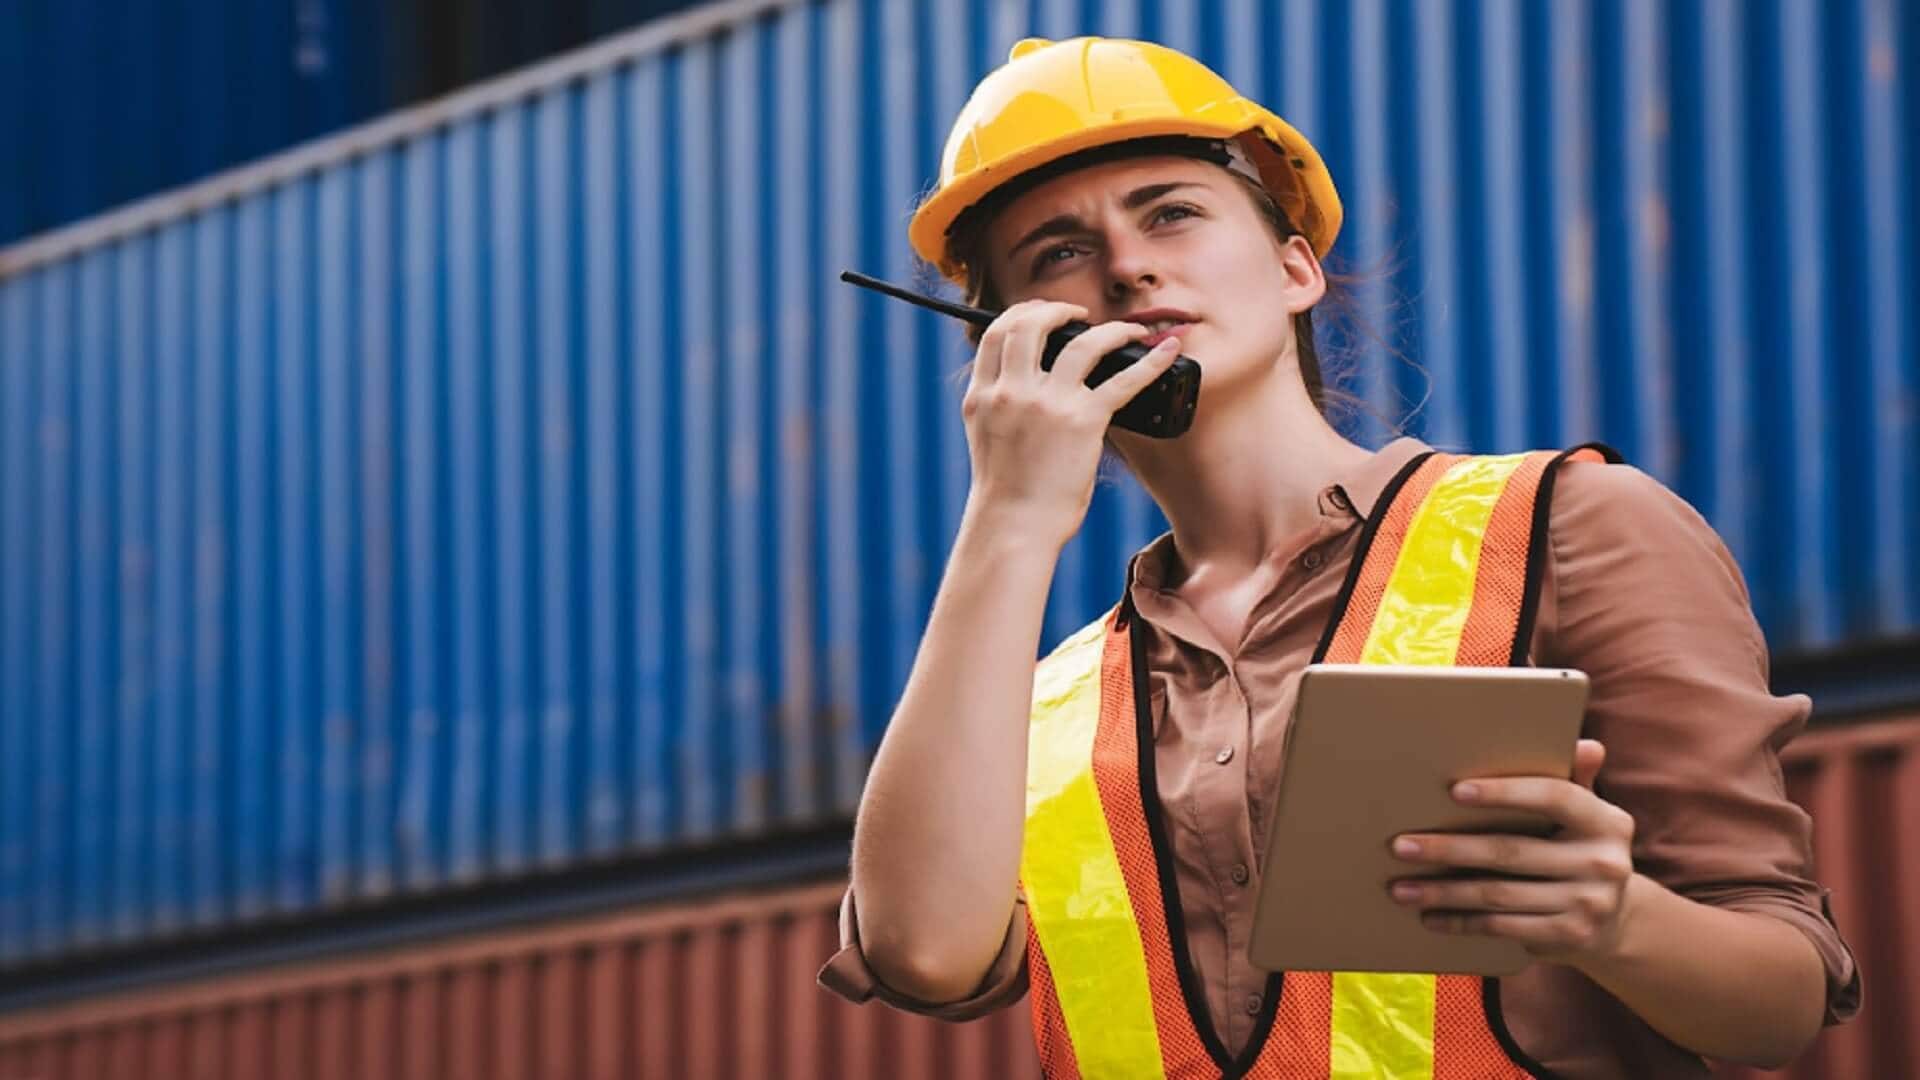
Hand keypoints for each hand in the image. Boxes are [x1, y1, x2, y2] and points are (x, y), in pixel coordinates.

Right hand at [960, 300, 1181, 549]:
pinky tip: (1167, 353)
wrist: (1014, 525)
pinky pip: (1124, 379)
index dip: (1021, 313)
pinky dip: (1151, 362)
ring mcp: (1047, 404)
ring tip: (1126, 331)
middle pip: (1030, 323)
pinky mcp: (1083, 421)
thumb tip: (1025, 382)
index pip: (997, 333)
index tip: (1038, 313)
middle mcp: (1012, 391)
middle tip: (1078, 314)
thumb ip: (1001, 403)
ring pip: (1081, 342)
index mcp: (983, 395)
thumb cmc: (1006, 491)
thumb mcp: (987, 435)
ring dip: (1109, 329)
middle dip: (1056, 309)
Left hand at [1386, 739, 1638, 964]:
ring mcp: (1589, 904)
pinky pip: (1503, 926)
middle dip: (1449, 848)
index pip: (1554, 797)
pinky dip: (1462, 922)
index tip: (1455, 791)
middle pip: (1510, 851)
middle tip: (1401, 846)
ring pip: (1498, 894)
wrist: (1616, 921)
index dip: (1505, 792)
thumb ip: (1576, 779)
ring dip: (1444, 892)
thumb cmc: (1580, 850)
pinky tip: (1430, 916)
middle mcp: (1604, 863)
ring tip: (1401, 888)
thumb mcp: (1586, 815)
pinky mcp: (1570, 936)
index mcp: (1606, 822)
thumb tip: (1587, 745)